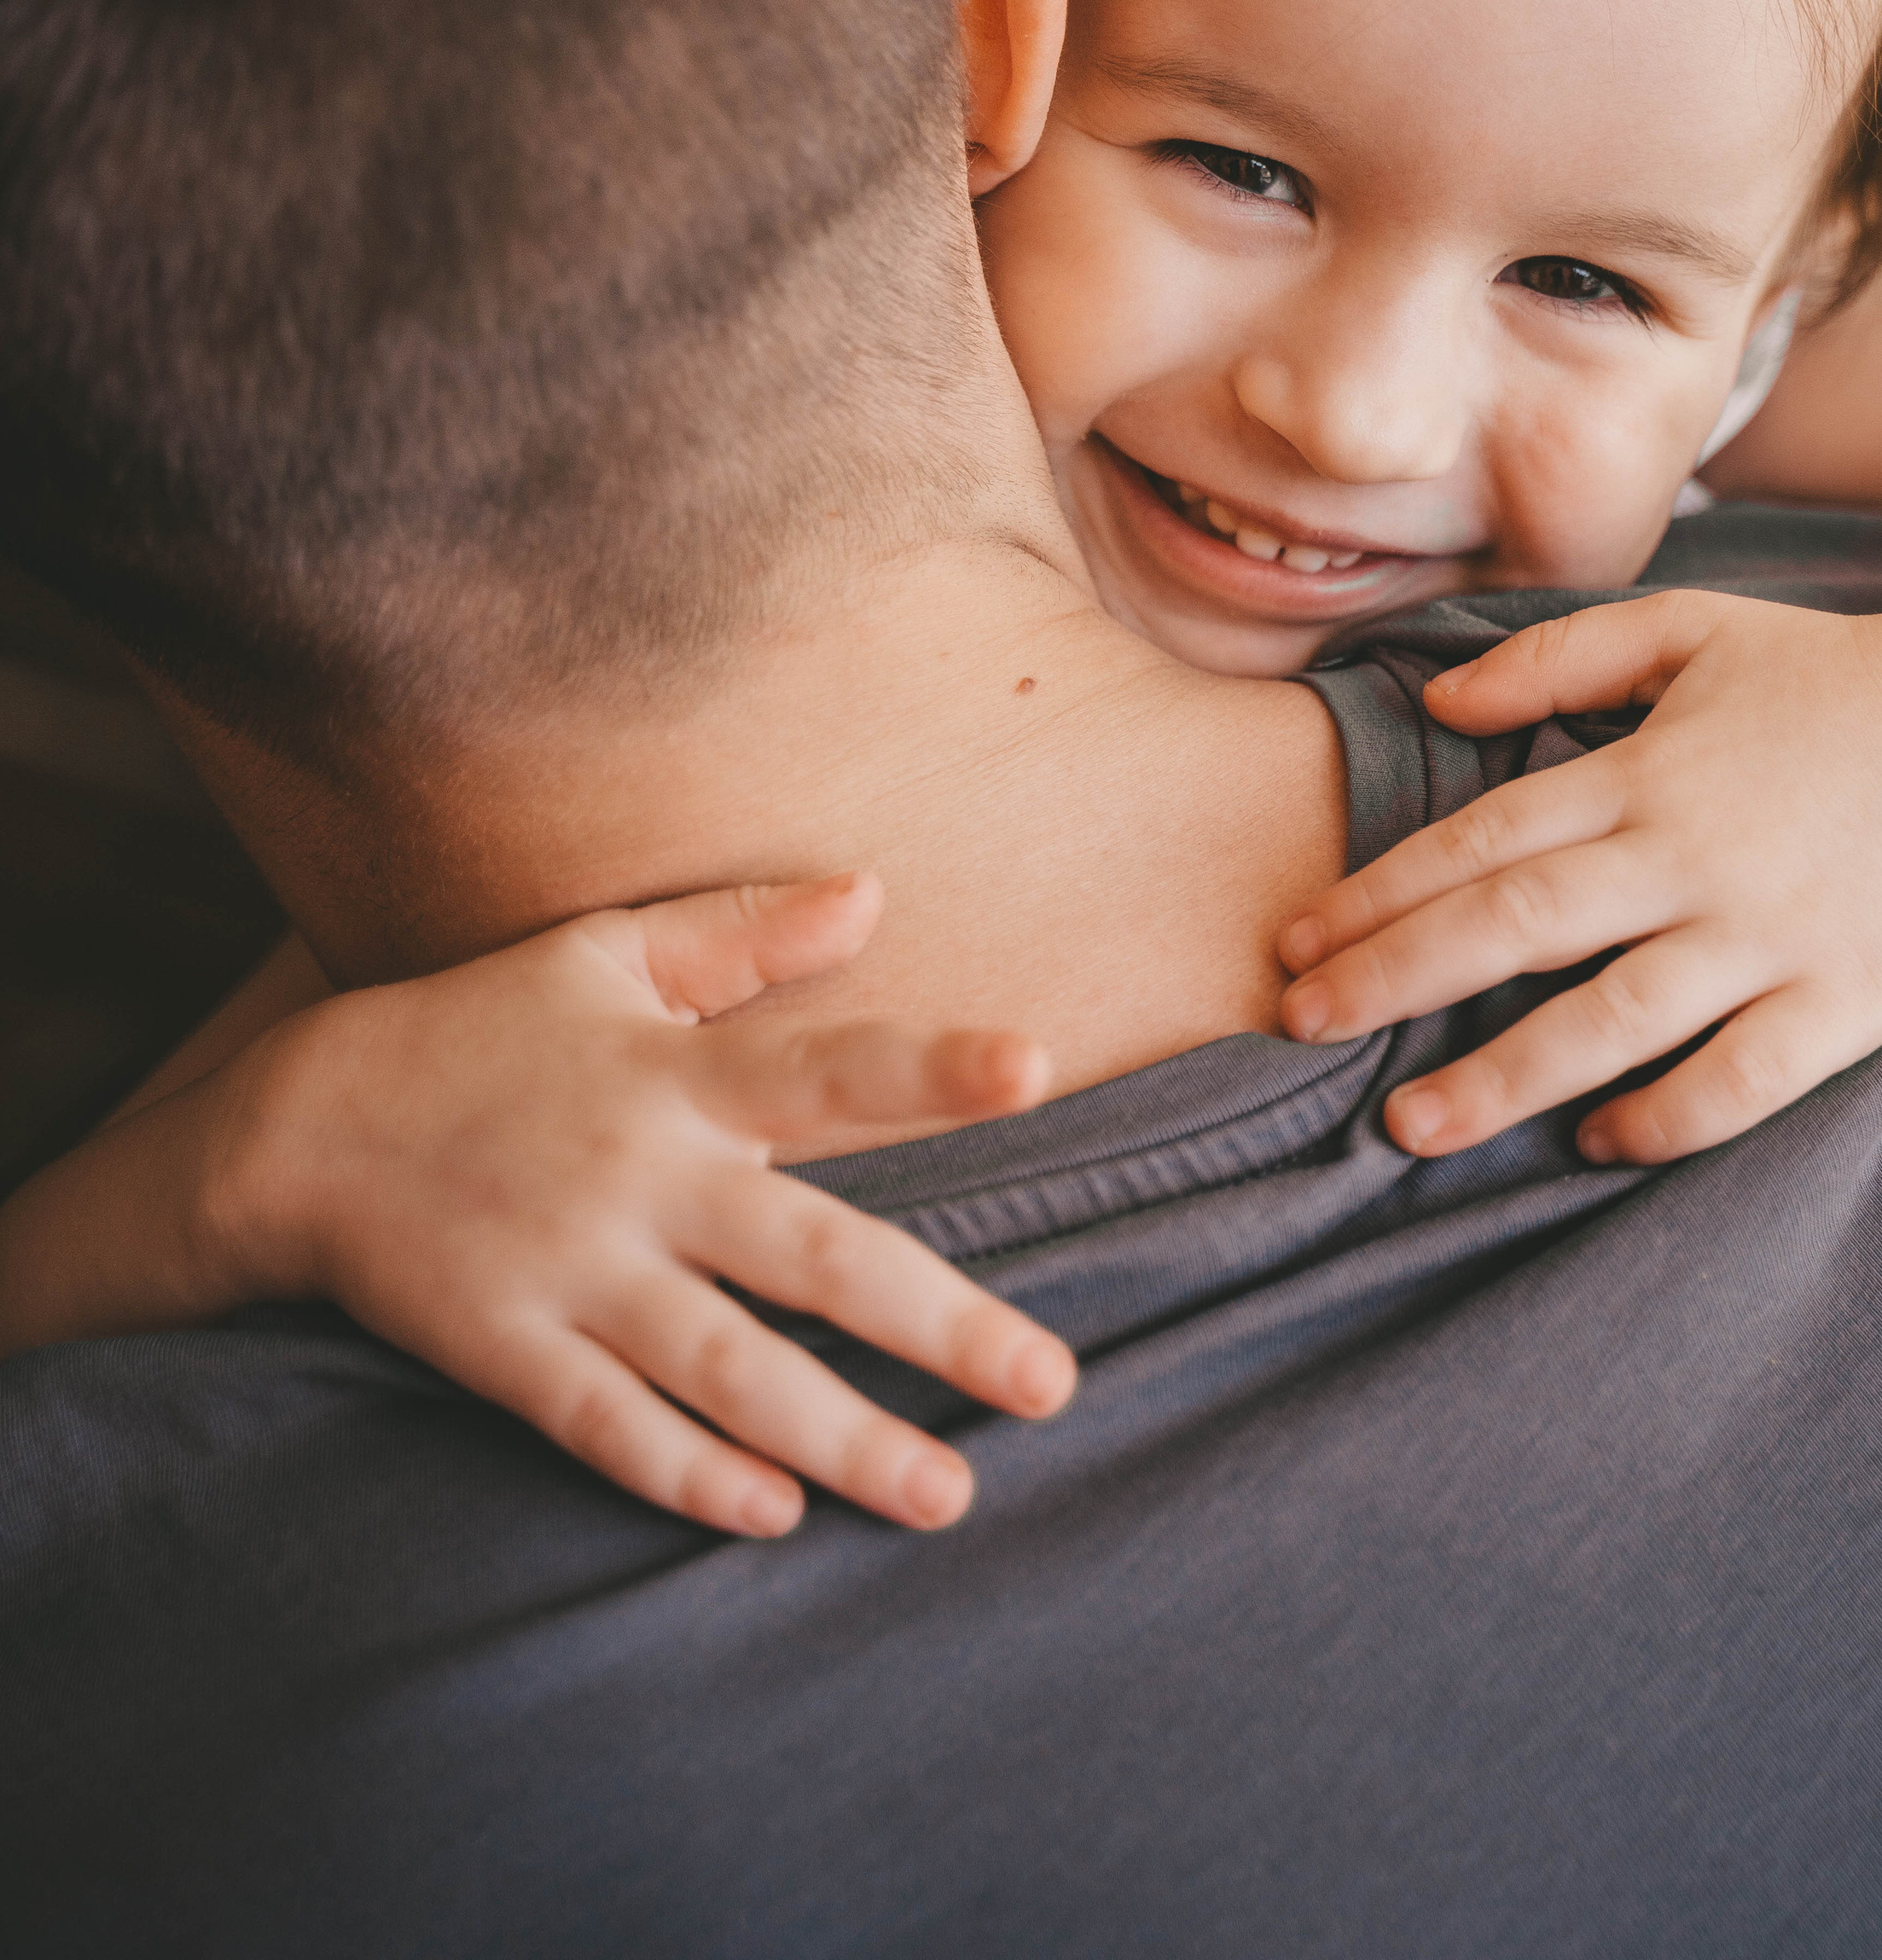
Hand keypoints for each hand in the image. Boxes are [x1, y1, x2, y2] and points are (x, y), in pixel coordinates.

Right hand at [207, 873, 1074, 1536]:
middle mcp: (641, 1179)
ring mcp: (574, 1274)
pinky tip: (776, 1514)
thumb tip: (870, 892)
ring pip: (730, 1372)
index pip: (828, 1066)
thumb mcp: (606, 952)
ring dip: (842, 1440)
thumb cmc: (484, 1026)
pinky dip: (690, 1476)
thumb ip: (742, 931)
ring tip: (943, 1493)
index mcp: (676, 1074)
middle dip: (937, 1325)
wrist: (303, 1125)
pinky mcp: (509, 1350)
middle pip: (812, 1259)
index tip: (1034, 1065)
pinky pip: (612, 1429)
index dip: (929, 1067)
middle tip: (1052, 1384)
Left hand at [1275, 588, 1881, 1165]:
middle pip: (1514, 930)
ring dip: (1499, 1076)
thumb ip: (1555, 657)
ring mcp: (1766, 935)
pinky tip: (1596, 1144)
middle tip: (1298, 1028)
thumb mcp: (1686, 627)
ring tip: (1406, 1126)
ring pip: (1608, 1020)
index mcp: (1642, 772)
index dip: (1375, 896)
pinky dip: (1665, 1118)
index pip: (1479, 842)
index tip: (1293, 941)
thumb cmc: (1829, 674)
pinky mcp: (1842, 999)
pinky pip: (1739, 1080)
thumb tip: (1436, 702)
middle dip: (1392, 981)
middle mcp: (1689, 857)